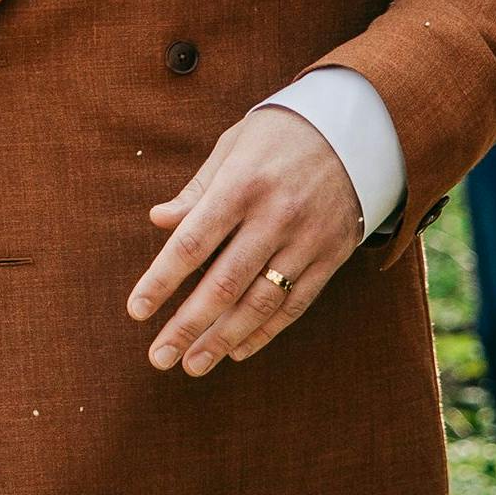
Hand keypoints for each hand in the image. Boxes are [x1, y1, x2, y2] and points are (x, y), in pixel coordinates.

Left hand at [130, 106, 364, 375]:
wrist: (358, 130)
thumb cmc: (280, 135)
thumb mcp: (234, 146)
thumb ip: (197, 190)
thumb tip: (158, 220)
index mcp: (242, 185)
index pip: (192, 242)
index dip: (161, 280)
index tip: (136, 311)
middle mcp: (274, 217)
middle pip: (224, 284)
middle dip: (187, 325)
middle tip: (159, 357)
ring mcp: (306, 240)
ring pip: (260, 303)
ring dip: (223, 339)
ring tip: (193, 364)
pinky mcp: (331, 256)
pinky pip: (295, 304)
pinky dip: (265, 332)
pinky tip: (237, 351)